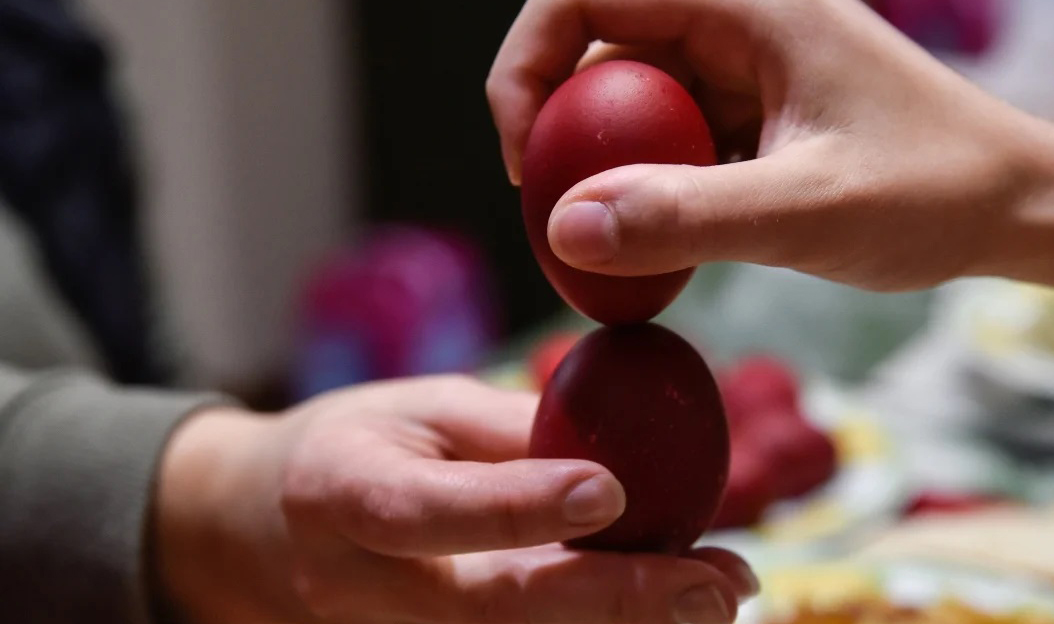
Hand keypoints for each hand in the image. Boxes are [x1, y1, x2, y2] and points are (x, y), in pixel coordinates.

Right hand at [153, 375, 756, 623]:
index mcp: (347, 491)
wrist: (257, 528)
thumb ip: (510, 433)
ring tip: (718, 593)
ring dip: (625, 623)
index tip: (610, 493)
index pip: (434, 509)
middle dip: (615, 598)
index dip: (517, 506)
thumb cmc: (350, 445)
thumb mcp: (418, 406)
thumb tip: (620, 456)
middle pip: (494, 607)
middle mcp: (366, 582)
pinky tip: (665, 605)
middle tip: (720, 584)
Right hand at [488, 0, 1053, 295]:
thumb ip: (688, 218)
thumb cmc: (936, 192)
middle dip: (559, 128)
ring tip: (604, 244)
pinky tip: (656, 247)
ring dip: (602, 168)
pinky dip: (645, 190)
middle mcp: (736, 22)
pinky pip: (668, 139)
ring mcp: (743, 69)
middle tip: (555, 215)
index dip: (531, 62)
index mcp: (747, 3)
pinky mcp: (751, 114)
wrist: (1015, 208)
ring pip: (629, 101)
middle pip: (597, 47)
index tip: (529, 156)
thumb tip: (567, 229)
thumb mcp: (808, 210)